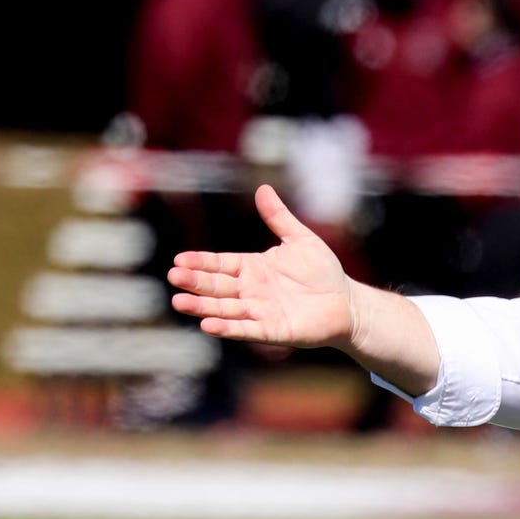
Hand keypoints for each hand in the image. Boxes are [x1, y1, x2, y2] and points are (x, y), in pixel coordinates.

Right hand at [167, 185, 357, 348]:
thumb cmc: (323, 271)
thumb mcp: (300, 239)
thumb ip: (278, 217)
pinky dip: (228, 328)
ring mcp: (260, 312)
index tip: (179, 260)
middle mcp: (251, 291)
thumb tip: (263, 188)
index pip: (220, 264)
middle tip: (173, 277)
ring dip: (202, 307)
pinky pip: (247, 330)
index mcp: (253, 268)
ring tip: (179, 302)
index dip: (201, 263)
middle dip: (195, 282)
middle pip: (217, 287)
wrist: (347, 302)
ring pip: (225, 309)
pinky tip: (208, 325)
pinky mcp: (273, 331)